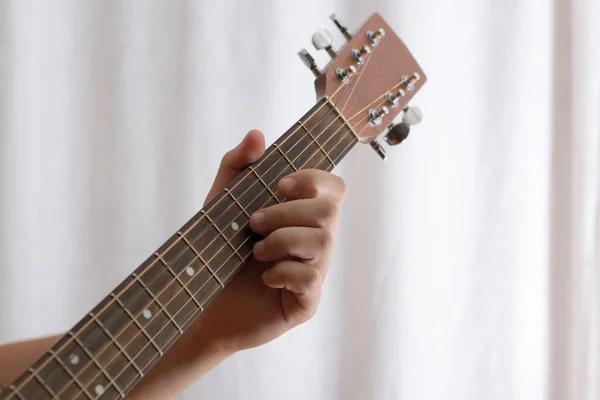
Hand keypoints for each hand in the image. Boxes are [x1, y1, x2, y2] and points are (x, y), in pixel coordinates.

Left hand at [189, 130, 346, 353]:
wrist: (199, 299)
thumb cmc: (217, 249)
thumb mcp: (221, 202)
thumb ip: (236, 166)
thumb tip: (258, 135)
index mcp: (303, 215)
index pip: (334, 188)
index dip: (315, 180)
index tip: (280, 185)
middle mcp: (316, 241)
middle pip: (329, 211)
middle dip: (287, 212)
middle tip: (254, 223)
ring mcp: (316, 271)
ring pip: (323, 242)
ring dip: (282, 240)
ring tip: (256, 251)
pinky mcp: (307, 301)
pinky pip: (311, 278)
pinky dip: (283, 272)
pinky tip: (265, 277)